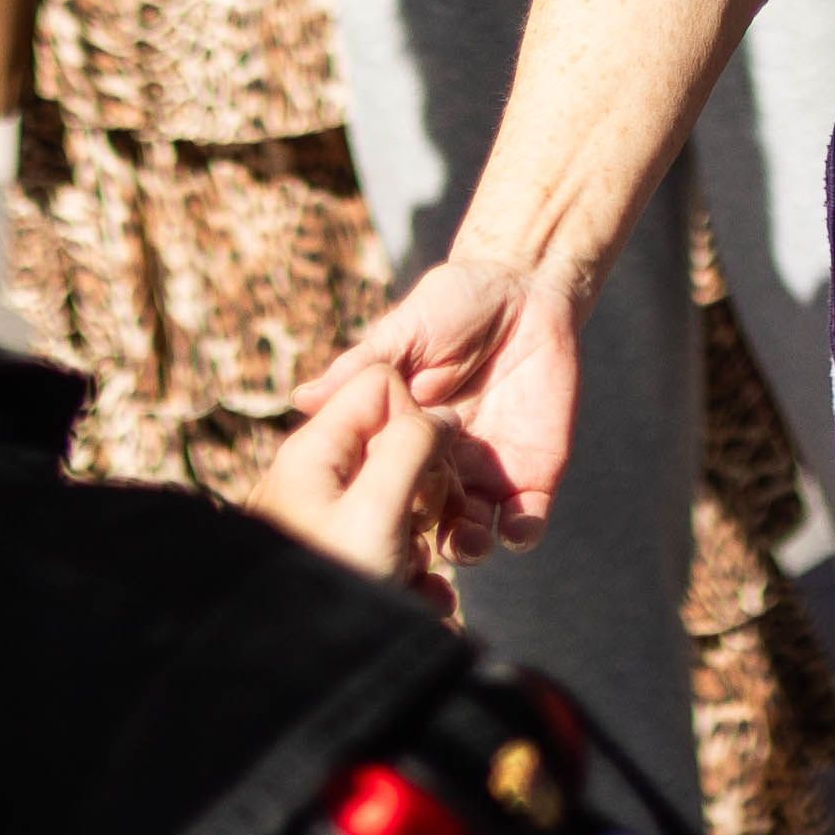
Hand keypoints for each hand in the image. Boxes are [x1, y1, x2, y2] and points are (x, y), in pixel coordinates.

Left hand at [244, 358, 471, 611]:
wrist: (301, 677)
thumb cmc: (333, 582)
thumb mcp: (377, 507)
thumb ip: (411, 447)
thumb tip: (440, 419)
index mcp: (316, 450)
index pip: (382, 387)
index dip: (417, 421)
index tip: (426, 469)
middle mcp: (320, 480)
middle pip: (399, 446)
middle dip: (429, 487)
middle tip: (423, 527)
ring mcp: (332, 524)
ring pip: (405, 504)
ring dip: (427, 540)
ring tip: (415, 575)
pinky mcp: (347, 564)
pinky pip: (397, 550)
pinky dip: (418, 575)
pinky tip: (421, 603)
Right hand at [308, 250, 586, 555]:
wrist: (522, 286)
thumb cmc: (452, 304)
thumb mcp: (401, 332)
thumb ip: (359, 368)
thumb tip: (301, 399)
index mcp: (399, 441)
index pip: (381, 489)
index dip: (375, 508)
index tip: (370, 516)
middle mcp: (438, 468)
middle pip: (420, 525)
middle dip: (418, 542)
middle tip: (419, 537)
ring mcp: (485, 475)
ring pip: (470, 534)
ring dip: (466, 547)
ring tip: (464, 541)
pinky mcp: (533, 472)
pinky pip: (527, 520)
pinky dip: (521, 533)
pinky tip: (514, 530)